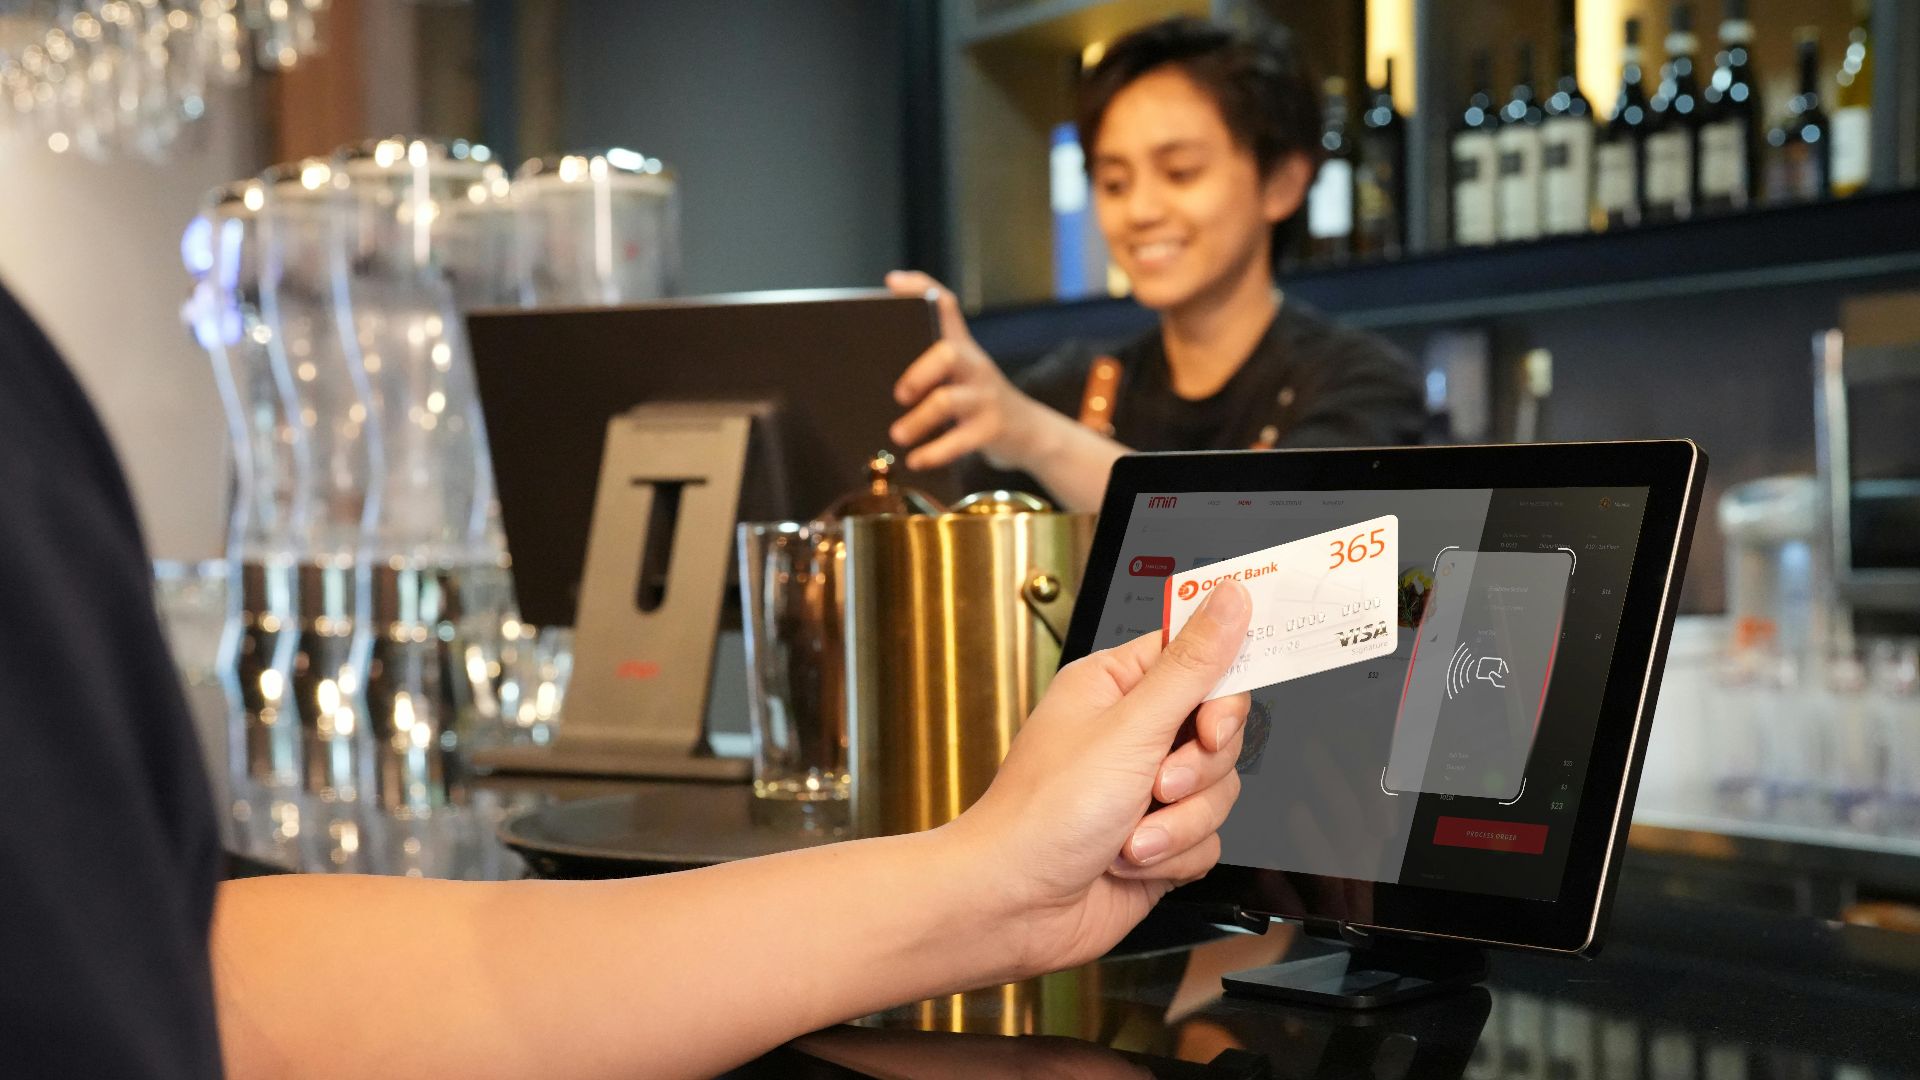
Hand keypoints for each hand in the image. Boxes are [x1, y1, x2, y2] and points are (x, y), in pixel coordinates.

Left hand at [885, 270, 1050, 471]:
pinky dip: (934, 453)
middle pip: (948, 352)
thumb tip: (873, 366)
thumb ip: (928, 364)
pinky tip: (916, 460)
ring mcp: (985, 398)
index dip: (921, 288)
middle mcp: (975, 367)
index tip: (892, 282)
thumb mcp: (961, 376)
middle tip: (899, 394)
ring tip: (898, 435)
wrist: (1031, 434)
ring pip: (948, 401)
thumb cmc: (979, 404)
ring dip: (917, 420)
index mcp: (963, 349)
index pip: (946, 306)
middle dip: (918, 372)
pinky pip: (960, 441)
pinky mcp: (992, 429)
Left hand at [949, 580, 1252, 977]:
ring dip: (1179, 822)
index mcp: (1115, 687)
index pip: (1196, 659)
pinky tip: (1128, 861)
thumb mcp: (1130, 728)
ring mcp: (1146, 790)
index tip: (1214, 721)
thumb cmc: (1043, 814)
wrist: (1014, 905)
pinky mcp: (1158, 840)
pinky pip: (1207, 838)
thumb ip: (1192, 665)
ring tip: (1130, 834)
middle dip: (1195, 770)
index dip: (1218, 690)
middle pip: (1219, 731)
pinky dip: (1173, 855)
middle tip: (1158, 782)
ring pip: (1219, 790)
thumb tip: (1229, 597)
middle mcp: (1132, 734)